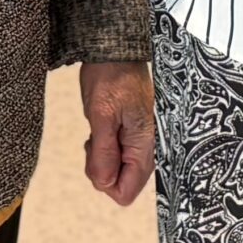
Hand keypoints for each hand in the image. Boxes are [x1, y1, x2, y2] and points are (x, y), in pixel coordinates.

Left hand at [79, 62, 155, 206]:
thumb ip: (104, 153)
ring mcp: (141, 142)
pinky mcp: (134, 134)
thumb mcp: (101, 115)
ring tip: (99, 128)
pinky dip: (105, 146)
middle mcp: (147, 149)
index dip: (104, 181)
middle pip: (121, 183)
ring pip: (117, 170)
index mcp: (144, 147)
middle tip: (95, 138)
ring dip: (102, 155)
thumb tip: (103, 184)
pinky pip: (118, 155)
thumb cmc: (110, 77)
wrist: (115, 50)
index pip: (125, 193)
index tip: (95, 154)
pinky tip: (103, 127)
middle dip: (101, 167)